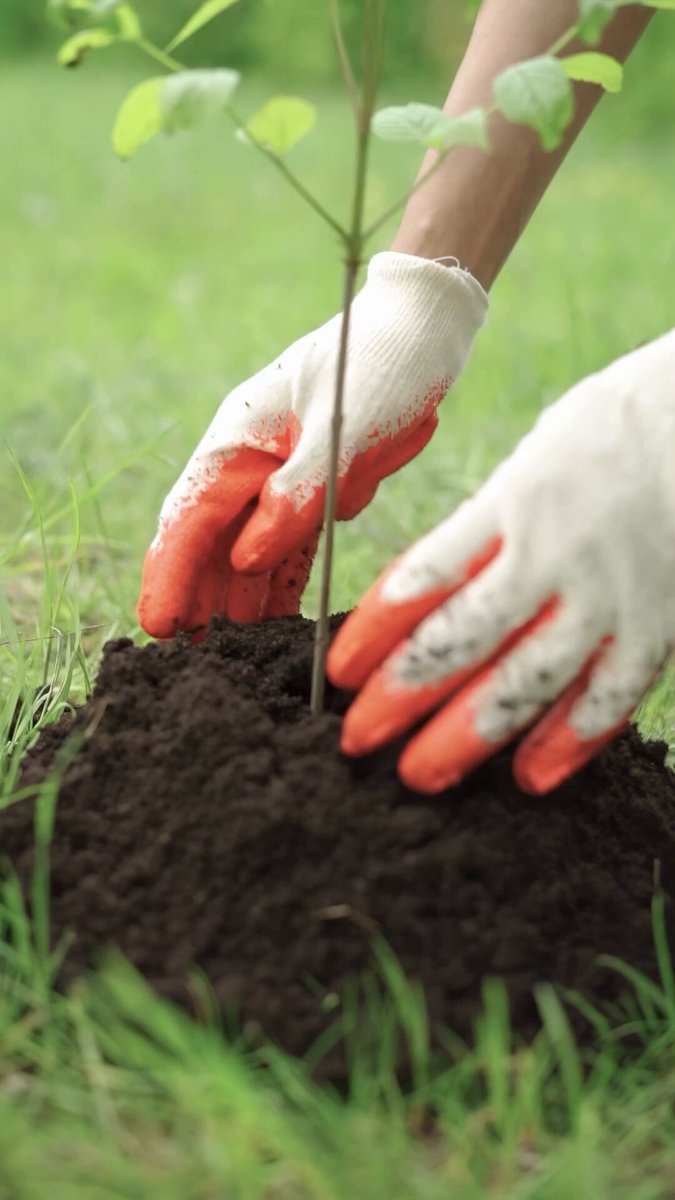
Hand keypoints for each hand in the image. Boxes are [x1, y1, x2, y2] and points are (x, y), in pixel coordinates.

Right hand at [138, 253, 486, 636]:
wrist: (424, 329)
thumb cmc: (381, 362)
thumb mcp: (344, 427)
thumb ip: (296, 494)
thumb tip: (247, 559)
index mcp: (237, 441)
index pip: (190, 518)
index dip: (170, 575)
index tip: (161, 627)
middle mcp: (249, 465)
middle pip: (209, 544)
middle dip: (197, 601)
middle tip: (192, 663)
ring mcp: (278, 479)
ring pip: (245, 554)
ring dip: (236, 602)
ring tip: (232, 658)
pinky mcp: (313, 491)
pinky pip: (286, 548)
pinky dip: (279, 585)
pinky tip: (275, 626)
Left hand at [329, 332, 674, 794]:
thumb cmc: (611, 431)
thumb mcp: (532, 458)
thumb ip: (485, 530)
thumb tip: (424, 595)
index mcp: (513, 502)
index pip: (427, 576)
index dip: (375, 630)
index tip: (337, 671)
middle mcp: (556, 553)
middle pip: (465, 638)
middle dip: (403, 695)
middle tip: (356, 740)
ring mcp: (611, 593)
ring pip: (529, 678)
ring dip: (469, 733)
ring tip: (420, 774)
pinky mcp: (659, 621)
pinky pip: (612, 692)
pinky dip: (571, 739)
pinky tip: (531, 776)